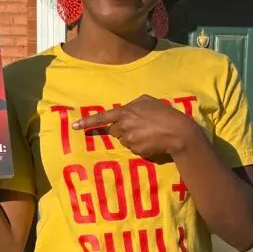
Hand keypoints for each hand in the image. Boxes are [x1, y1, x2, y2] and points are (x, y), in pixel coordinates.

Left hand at [71, 94, 199, 159]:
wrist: (178, 132)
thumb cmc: (165, 113)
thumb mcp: (148, 101)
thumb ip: (134, 104)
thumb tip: (127, 110)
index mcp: (125, 112)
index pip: (102, 117)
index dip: (87, 122)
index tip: (74, 126)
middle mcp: (124, 126)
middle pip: (114, 130)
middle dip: (122, 129)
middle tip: (139, 126)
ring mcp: (129, 140)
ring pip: (124, 140)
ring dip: (132, 137)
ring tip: (149, 133)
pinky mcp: (136, 151)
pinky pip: (133, 148)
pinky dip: (140, 145)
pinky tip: (151, 140)